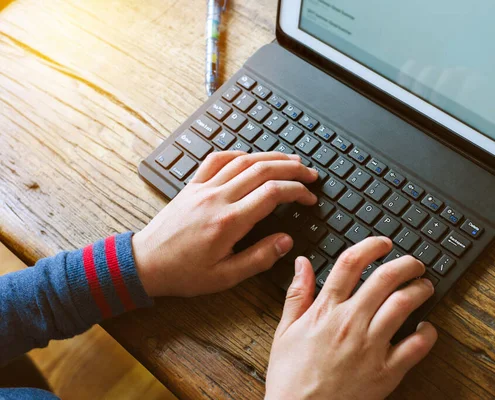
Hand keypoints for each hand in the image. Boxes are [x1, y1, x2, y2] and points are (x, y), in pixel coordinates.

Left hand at [132, 151, 318, 297]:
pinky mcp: (192, 186)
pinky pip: (216, 159)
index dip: (297, 192)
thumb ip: (259, 258)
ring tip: (291, 161)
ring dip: (270, 157)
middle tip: (310, 174)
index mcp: (229, 221)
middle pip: (262, 170)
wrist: (145, 264)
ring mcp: (204, 188)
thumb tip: (286, 241)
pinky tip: (250, 156)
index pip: (273, 193)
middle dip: (292, 169)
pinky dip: (237, 154)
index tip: (309, 198)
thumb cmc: (183, 273)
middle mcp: (218, 198)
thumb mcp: (225, 277)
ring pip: (243, 160)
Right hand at [265, 237, 437, 399]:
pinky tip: (426, 327)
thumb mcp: (284, 332)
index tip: (383, 243)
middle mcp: (351, 322)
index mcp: (325, 310)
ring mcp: (371, 346)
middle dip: (406, 263)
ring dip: (420, 289)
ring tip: (424, 286)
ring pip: (404, 304)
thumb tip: (301, 263)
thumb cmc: (291, 377)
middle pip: (385, 278)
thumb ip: (296, 294)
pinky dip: (428, 332)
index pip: (351, 263)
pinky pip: (417, 346)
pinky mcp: (387, 371)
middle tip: (413, 263)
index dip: (371, 246)